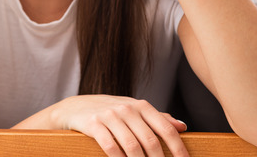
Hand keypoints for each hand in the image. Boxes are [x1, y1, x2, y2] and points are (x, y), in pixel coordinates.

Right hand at [31, 94, 188, 156]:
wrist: (75, 107)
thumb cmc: (110, 111)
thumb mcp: (133, 110)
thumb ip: (157, 118)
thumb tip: (182, 126)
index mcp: (141, 106)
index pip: (166, 129)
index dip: (178, 149)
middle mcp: (127, 108)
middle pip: (150, 141)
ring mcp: (109, 115)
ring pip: (132, 146)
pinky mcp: (93, 124)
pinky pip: (110, 146)